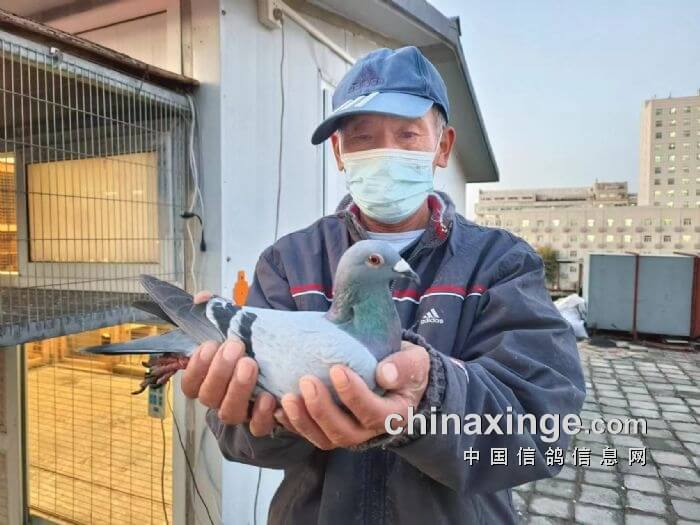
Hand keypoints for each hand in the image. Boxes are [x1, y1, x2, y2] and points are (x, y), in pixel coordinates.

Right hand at [180, 291, 276, 435]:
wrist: (286, 364)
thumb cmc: (254, 347)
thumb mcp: (238, 326)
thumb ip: (218, 311)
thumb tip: (201, 297)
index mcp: (208, 380)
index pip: (189, 384)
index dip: (195, 367)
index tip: (210, 345)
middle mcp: (220, 399)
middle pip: (208, 396)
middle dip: (219, 371)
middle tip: (236, 347)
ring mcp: (242, 413)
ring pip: (230, 412)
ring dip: (238, 388)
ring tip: (250, 364)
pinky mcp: (264, 422)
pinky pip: (258, 427)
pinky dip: (262, 414)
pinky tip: (269, 396)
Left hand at [274, 340, 429, 448]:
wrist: (397, 376)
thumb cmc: (404, 367)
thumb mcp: (414, 360)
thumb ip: (404, 366)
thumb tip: (385, 373)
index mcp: (394, 415)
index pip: (373, 413)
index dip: (353, 395)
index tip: (337, 369)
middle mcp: (370, 431)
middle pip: (344, 432)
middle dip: (322, 410)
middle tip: (306, 381)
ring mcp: (348, 432)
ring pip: (324, 439)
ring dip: (303, 420)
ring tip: (287, 397)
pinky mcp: (330, 429)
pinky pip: (310, 434)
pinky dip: (293, 424)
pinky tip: (278, 408)